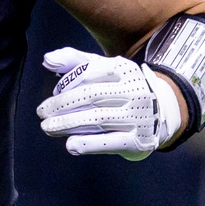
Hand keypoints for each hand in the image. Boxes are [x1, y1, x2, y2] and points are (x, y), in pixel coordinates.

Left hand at [36, 48, 181, 160]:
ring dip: (68, 124)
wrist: (162, 112)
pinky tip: (70, 145)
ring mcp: (139, 116)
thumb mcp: (103, 68)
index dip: (66, 84)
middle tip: (42, 113)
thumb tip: (47, 60)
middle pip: (91, 96)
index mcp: (124, 69)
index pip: (88, 73)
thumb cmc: (121, 88)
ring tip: (48, 127)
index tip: (53, 94)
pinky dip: (88, 143)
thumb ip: (75, 61)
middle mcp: (135, 91)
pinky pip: (110, 142)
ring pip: (98, 118)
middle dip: (61, 105)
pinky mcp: (139, 140)